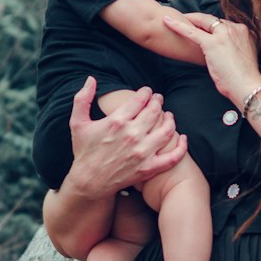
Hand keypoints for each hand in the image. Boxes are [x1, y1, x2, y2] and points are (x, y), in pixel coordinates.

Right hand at [68, 76, 186, 195]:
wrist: (89, 182)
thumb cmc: (84, 151)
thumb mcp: (77, 123)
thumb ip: (82, 98)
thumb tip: (91, 78)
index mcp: (116, 121)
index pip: (140, 99)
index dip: (146, 92)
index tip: (147, 92)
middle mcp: (132, 135)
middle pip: (155, 111)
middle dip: (158, 101)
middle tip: (158, 100)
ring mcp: (142, 153)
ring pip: (167, 130)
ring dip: (170, 119)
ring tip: (168, 115)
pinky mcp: (149, 168)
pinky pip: (173, 157)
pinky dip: (182, 146)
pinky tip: (183, 138)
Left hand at [163, 13, 260, 105]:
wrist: (247, 87)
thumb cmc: (245, 79)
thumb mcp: (243, 58)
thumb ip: (235, 50)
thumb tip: (226, 55)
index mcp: (245, 32)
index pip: (224, 24)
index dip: (213, 26)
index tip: (205, 28)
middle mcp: (235, 29)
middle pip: (213, 20)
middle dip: (199, 18)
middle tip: (187, 18)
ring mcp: (224, 34)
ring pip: (202, 21)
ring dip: (189, 19)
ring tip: (176, 16)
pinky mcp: (212, 43)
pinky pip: (191, 31)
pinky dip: (178, 26)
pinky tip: (167, 22)